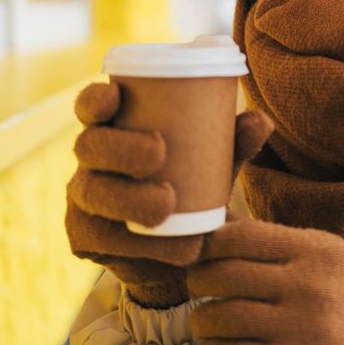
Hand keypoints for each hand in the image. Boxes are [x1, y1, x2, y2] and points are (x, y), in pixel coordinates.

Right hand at [65, 82, 272, 307]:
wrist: (177, 247)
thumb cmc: (191, 182)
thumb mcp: (213, 161)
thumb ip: (233, 141)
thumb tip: (261, 121)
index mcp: (114, 127)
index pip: (90, 106)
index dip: (95, 99)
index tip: (114, 97)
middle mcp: (90, 160)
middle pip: (88, 145)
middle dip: (120, 147)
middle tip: (158, 152)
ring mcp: (82, 198)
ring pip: (92, 192)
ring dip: (128, 197)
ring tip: (168, 204)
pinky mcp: (83, 237)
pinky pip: (102, 237)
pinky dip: (143, 243)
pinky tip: (177, 247)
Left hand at [187, 218, 343, 344]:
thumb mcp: (324, 253)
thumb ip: (274, 241)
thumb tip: (218, 223)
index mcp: (313, 250)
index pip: (239, 236)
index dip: (208, 245)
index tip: (202, 254)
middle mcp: (308, 285)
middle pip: (224, 276)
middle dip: (197, 281)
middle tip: (196, 287)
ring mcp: (303, 328)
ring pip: (222, 318)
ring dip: (200, 322)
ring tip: (203, 323)